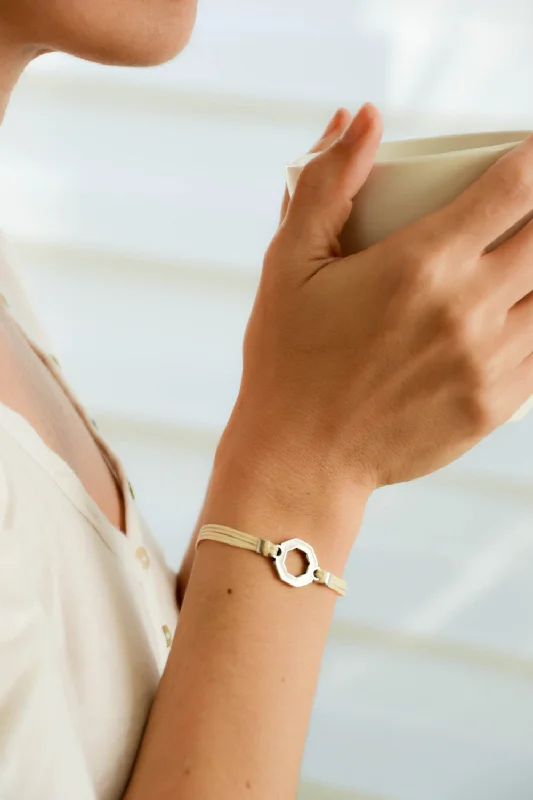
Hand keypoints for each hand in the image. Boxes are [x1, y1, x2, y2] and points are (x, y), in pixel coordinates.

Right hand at [230, 104, 532, 491]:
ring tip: (511, 265)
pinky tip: (511, 314)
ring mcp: (489, 362)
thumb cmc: (288, 359)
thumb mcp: (289, 262)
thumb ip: (328, 183)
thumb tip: (363, 118)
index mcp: (421, 264)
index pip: (514, 186)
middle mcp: (468, 309)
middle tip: (515, 215)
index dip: (532, 159)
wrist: (300, 456)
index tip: (527, 156)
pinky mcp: (493, 406)